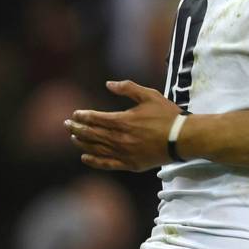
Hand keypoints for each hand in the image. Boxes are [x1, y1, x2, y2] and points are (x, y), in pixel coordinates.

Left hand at [65, 80, 180, 171]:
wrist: (182, 138)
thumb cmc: (167, 115)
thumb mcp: (149, 95)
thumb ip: (128, 88)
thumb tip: (108, 84)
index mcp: (123, 121)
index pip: (95, 118)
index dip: (83, 116)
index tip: (74, 114)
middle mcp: (119, 138)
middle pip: (92, 133)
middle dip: (77, 128)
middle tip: (66, 125)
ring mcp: (124, 153)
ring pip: (96, 148)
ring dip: (82, 142)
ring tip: (73, 138)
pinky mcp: (130, 164)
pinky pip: (107, 163)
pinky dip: (94, 160)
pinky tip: (85, 157)